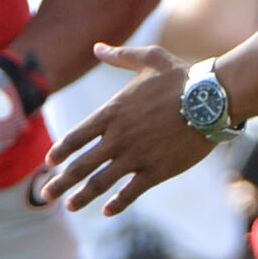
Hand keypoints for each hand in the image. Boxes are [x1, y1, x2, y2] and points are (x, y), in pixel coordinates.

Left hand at [35, 43, 206, 215]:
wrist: (212, 99)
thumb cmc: (181, 78)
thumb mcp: (149, 58)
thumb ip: (120, 55)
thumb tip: (98, 47)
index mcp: (112, 112)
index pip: (76, 136)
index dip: (60, 151)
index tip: (50, 162)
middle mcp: (118, 137)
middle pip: (80, 165)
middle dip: (60, 182)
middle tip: (45, 195)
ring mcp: (136, 156)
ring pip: (101, 182)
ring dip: (82, 196)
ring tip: (70, 206)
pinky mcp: (157, 170)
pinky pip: (132, 192)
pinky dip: (118, 203)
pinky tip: (108, 211)